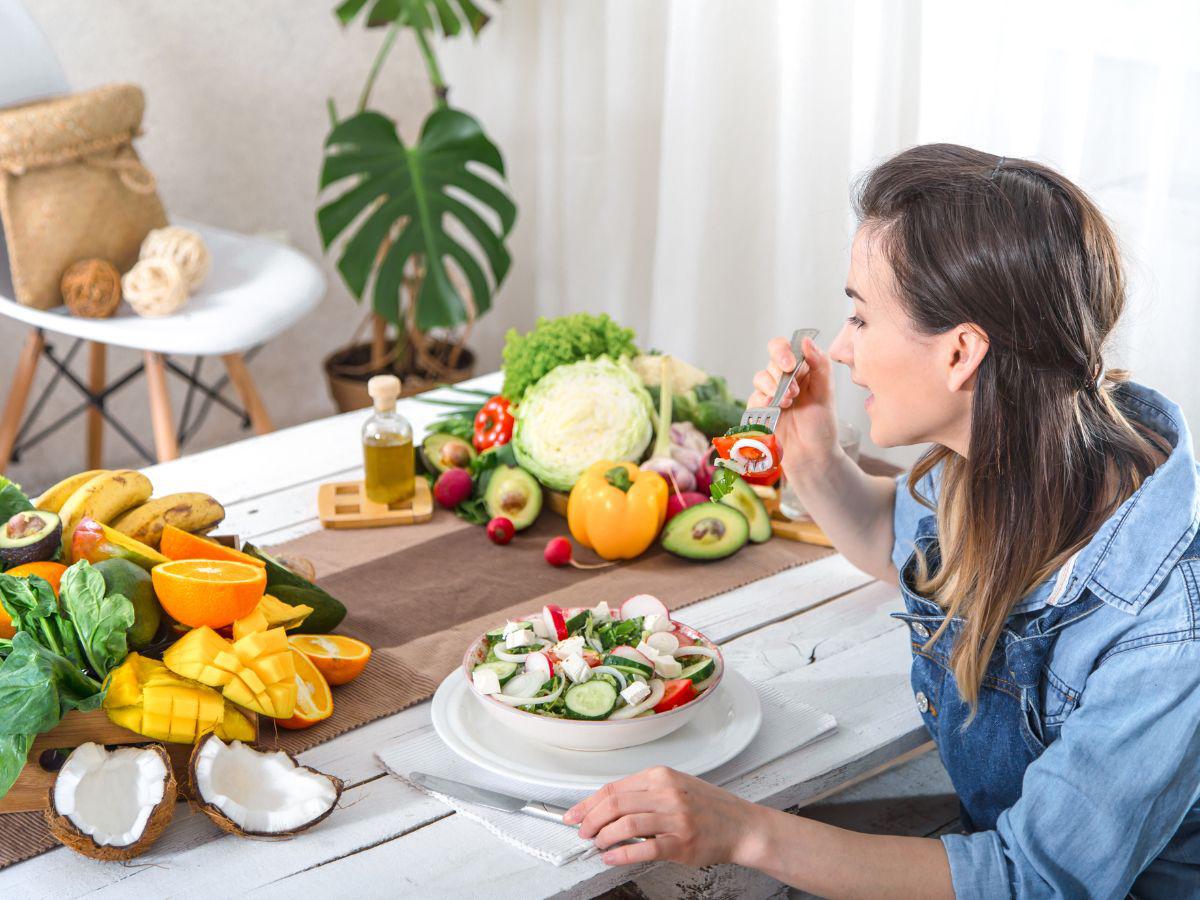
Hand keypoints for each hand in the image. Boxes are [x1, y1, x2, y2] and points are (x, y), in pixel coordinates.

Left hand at [564, 766, 764, 867]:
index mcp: (660, 776)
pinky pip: (642, 849)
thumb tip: (607, 805)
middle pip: (613, 804)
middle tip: (582, 832)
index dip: (587, 803)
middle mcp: (666, 793)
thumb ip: (644, 793)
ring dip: (603, 837)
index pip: (612, 788)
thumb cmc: (709, 807)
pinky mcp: (681, 842)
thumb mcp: (675, 787)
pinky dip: (620, 855)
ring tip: (598, 845)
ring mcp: (674, 818)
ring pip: (624, 825)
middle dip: (590, 820)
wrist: (742, 825)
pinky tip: (612, 857)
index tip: (574, 814)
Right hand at [747, 336, 839, 472]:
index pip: (785, 347)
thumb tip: (806, 340)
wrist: (812, 455)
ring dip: (772, 386)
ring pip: (760, 377)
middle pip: (771, 360)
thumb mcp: (826, 392)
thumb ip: (819, 364)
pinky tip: (772, 406)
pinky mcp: (760, 410)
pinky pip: (753, 397)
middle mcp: (784, 378)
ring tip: (787, 402)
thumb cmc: (821, 425)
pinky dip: (761, 399)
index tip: (790, 365)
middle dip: (780, 374)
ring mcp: (771, 393)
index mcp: (801, 369)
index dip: (783, 351)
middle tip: (793, 391)